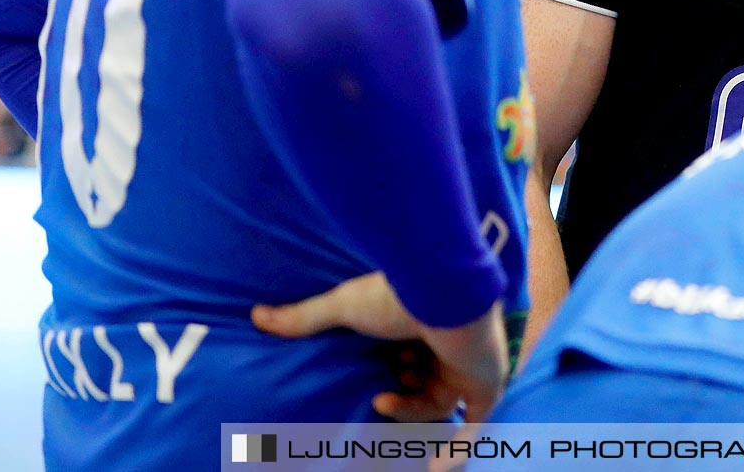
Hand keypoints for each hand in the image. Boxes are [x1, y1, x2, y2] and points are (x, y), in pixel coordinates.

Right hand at [254, 273, 508, 470]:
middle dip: (398, 395)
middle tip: (376, 391)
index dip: (388, 376)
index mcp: (424, 326)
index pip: (410, 360)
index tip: (367, 382)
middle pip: (423, 386)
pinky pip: (475, 428)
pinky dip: (456, 450)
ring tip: (384, 398)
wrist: (442, 291)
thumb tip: (256, 317)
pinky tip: (434, 471)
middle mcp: (450, 347)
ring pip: (438, 406)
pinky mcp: (486, 386)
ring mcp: (470, 367)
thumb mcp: (343, 309)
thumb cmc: (397, 295)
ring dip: (409, 410)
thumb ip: (305, 318)